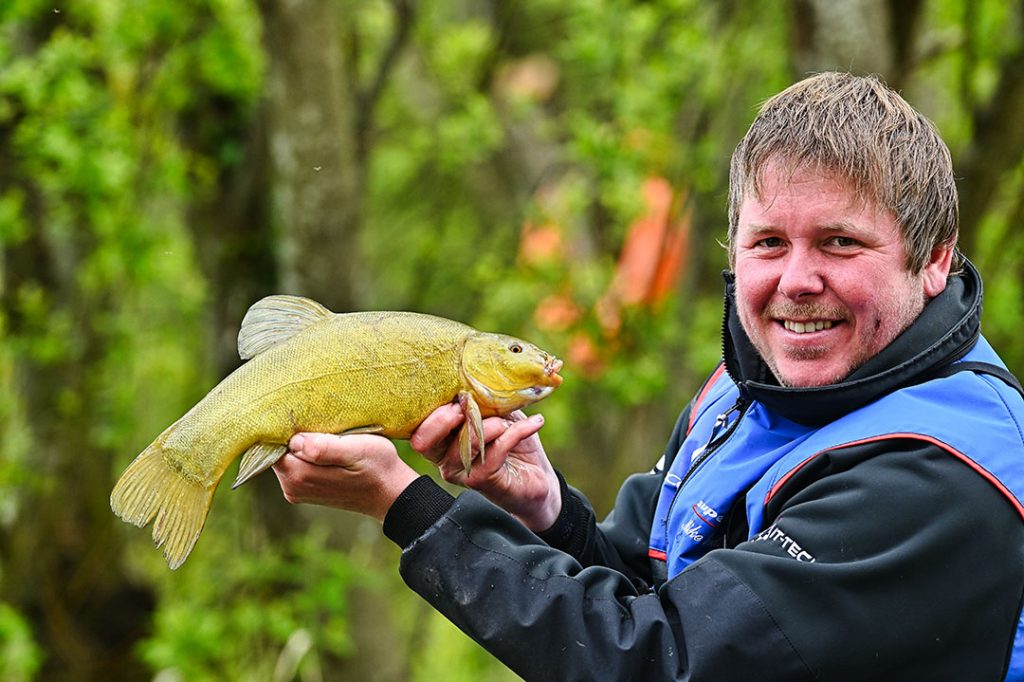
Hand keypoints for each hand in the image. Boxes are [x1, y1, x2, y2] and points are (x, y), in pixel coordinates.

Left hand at [272, 433, 419, 521]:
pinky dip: (307, 452)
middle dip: (294, 434)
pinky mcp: (304, 489)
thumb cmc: (378, 467)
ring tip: (328, 435)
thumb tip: (295, 441)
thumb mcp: (357, 450)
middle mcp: (291, 486)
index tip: (308, 417)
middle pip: (278, 449)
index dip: (287, 426)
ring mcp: (296, 490)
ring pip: (287, 456)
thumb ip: (324, 447)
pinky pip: (295, 463)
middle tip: (322, 424)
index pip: (273, 443)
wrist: (391, 493)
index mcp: (299, 475)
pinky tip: (327, 447)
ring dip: (302, 443)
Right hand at [410, 403, 561, 531]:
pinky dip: (517, 432)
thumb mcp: (496, 411)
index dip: (431, 407)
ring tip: (510, 420)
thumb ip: (482, 399)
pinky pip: (495, 450)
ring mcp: (459, 472)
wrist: (537, 475)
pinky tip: (535, 423)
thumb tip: (477, 378)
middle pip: (424, 440)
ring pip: (466, 442)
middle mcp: (443, 457)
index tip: (457, 392)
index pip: (418, 425)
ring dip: (493, 424)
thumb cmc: (512, 439)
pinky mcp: (480, 481)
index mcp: (439, 437)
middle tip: (468, 404)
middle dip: (445, 418)